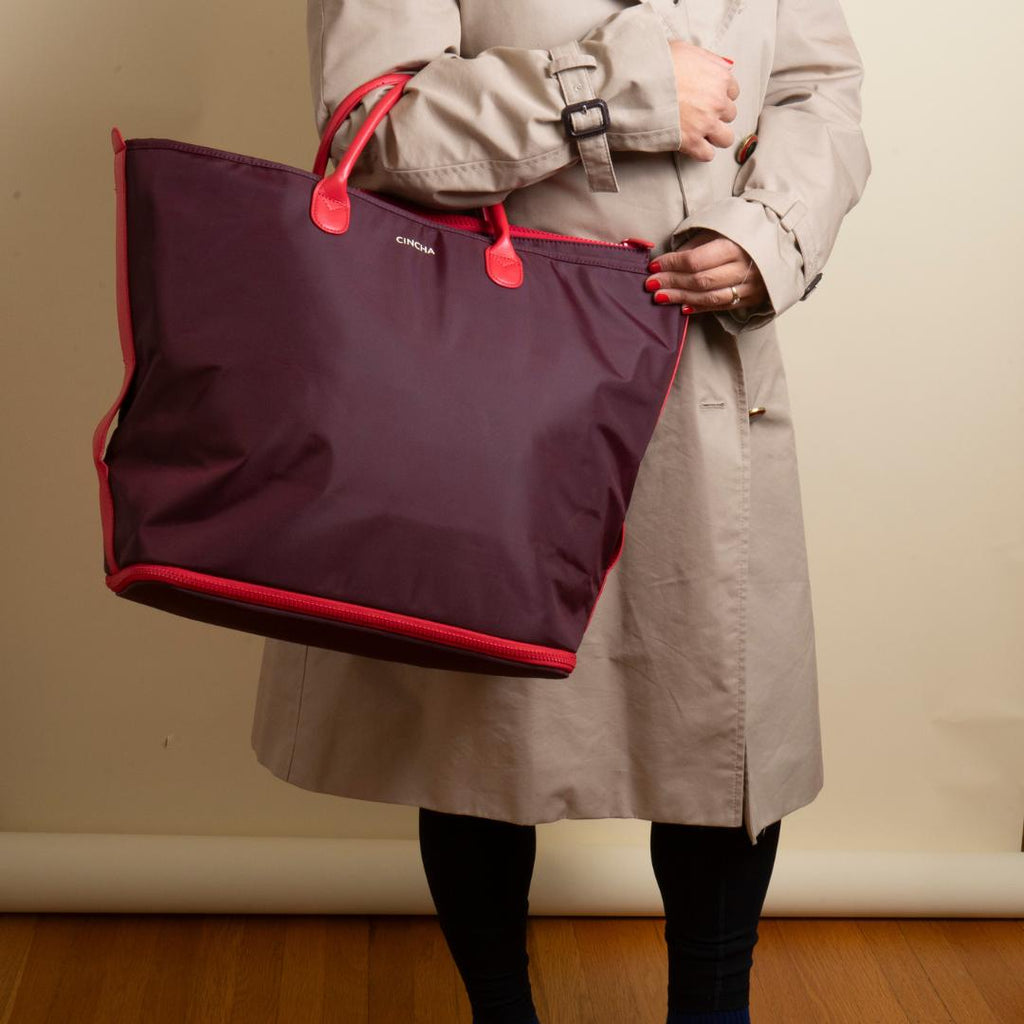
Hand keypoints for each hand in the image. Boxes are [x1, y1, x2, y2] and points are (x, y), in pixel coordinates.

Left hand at [644, 229, 768, 314]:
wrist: (786, 239)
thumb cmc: (748, 228)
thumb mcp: (724, 224)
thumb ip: (699, 241)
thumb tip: (672, 256)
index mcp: (736, 245)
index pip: (696, 260)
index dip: (672, 264)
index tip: (654, 265)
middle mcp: (744, 268)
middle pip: (700, 280)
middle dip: (672, 283)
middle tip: (651, 284)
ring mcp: (750, 286)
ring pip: (709, 297)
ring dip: (681, 298)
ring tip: (660, 297)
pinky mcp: (753, 298)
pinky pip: (722, 306)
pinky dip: (701, 307)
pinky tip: (683, 307)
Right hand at [668, 41, 738, 160]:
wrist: (639, 84)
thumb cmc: (658, 64)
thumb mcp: (686, 49)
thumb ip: (706, 59)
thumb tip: (721, 66)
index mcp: (719, 77)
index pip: (732, 91)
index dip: (720, 95)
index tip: (709, 98)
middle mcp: (717, 101)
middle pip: (729, 114)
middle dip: (717, 114)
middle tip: (701, 114)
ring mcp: (705, 123)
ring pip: (725, 138)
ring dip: (716, 136)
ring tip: (702, 133)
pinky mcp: (691, 142)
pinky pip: (707, 154)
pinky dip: (702, 152)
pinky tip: (694, 146)